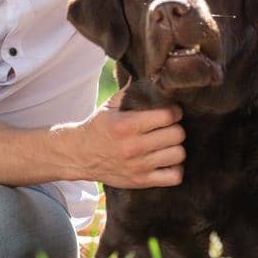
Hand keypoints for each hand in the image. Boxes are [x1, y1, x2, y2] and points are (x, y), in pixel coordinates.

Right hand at [56, 94, 184, 188]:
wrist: (79, 156)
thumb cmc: (98, 128)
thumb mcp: (110, 106)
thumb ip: (131, 92)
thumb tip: (152, 76)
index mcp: (127, 125)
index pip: (167, 116)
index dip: (174, 111)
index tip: (171, 111)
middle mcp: (133, 146)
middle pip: (176, 135)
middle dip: (176, 128)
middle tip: (170, 128)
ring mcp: (138, 166)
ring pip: (178, 155)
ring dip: (176, 148)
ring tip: (168, 144)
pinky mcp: (141, 181)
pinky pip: (174, 177)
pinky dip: (175, 169)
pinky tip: (166, 161)